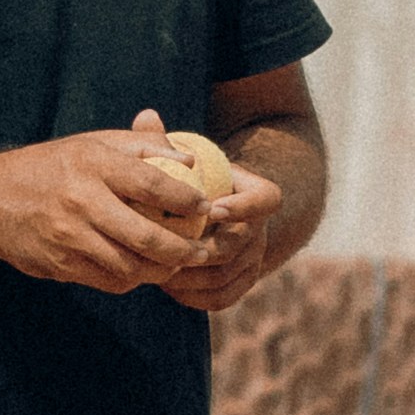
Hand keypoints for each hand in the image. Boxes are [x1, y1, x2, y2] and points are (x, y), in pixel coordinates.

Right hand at [0, 120, 215, 294]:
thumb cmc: (52, 166)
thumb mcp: (92, 143)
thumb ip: (141, 146)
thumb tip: (190, 160)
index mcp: (93, 164)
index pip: (153, 183)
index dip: (186, 199)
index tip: (207, 207)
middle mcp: (82, 201)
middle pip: (146, 237)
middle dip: (183, 250)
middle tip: (202, 252)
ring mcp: (69, 237)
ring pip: (129, 267)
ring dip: (159, 271)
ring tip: (175, 265)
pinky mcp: (60, 265)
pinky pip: (108, 281)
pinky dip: (131, 279)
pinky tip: (142, 271)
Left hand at [122, 100, 276, 314]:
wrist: (208, 215)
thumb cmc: (189, 180)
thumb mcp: (182, 159)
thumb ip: (165, 142)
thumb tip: (146, 116)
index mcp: (254, 193)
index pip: (268, 198)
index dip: (245, 206)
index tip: (214, 208)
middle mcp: (259, 228)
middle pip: (240, 244)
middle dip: (204, 248)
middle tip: (170, 248)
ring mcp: (253, 259)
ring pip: (227, 275)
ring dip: (193, 275)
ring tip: (159, 268)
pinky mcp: (240, 284)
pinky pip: (222, 298)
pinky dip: (195, 296)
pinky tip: (168, 287)